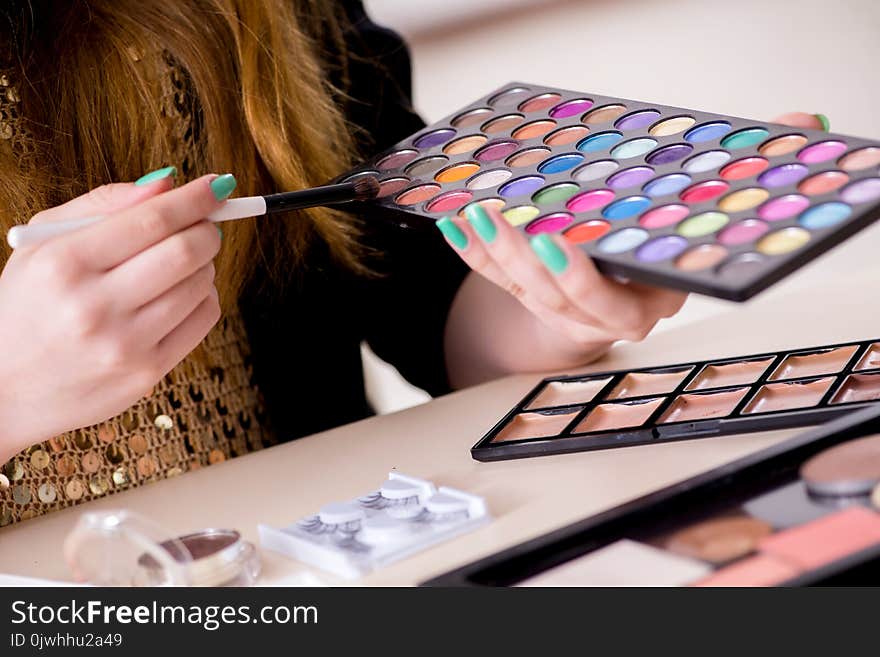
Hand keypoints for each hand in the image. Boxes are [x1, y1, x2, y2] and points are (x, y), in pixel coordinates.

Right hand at [0, 169, 233, 460]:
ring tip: (181, 263)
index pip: (151, 220)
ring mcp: (123, 346)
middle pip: (185, 252)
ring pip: (200, 285)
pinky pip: (203, 320)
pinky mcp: (146, 374)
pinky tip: (179, 294)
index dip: (194, 199)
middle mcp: (93, 307)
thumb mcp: (43, 244)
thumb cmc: (27, 305)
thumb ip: (104, 204)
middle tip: (203, 225)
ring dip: (204, 265)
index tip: (218, 185)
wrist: (4, 390)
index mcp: (63, 264)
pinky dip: (203, 297)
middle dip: (206, 230)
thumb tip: (167, 182)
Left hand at [438, 112, 827, 381]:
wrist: (618, 301)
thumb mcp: (698, 223)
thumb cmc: (656, 252)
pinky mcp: (525, 294)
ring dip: (491, 249)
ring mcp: (554, 306)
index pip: (606, 297)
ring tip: (472, 211)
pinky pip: (492, 278)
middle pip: (553, 291)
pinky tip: (453, 220)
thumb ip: (740, 173)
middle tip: (502, 218)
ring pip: (517, 286)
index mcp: (639, 302)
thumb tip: (803, 121)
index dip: (579, 272)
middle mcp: (592, 312)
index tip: (555, 238)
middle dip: (523, 257)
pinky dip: (472, 251)